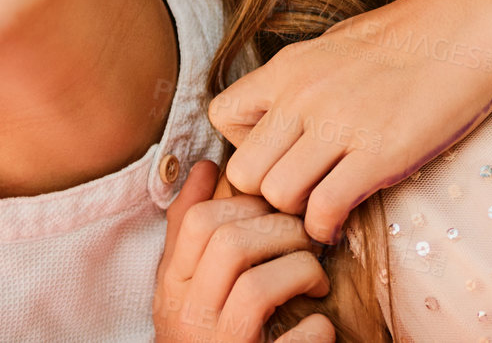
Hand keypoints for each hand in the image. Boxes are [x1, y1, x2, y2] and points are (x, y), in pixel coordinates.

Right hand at [152, 159, 334, 342]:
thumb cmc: (202, 334)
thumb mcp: (183, 284)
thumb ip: (189, 228)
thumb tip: (205, 167)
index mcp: (172, 289)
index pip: (196, 222)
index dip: (242, 202)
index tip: (269, 209)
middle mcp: (189, 318)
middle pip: (230, 243)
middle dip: (280, 229)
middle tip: (304, 236)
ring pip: (257, 287)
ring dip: (300, 270)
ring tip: (316, 276)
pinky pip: (295, 341)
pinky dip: (316, 329)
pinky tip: (319, 324)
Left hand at [209, 0, 491, 243]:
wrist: (468, 28)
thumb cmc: (409, 37)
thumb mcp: (336, 46)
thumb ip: (302, 82)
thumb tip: (284, 116)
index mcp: (289, 66)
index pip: (223, 117)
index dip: (244, 145)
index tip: (276, 155)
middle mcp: (303, 95)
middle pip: (245, 170)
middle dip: (266, 192)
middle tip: (297, 194)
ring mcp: (339, 124)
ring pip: (278, 195)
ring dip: (297, 211)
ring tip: (321, 207)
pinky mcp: (378, 154)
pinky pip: (324, 209)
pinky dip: (326, 226)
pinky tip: (341, 221)